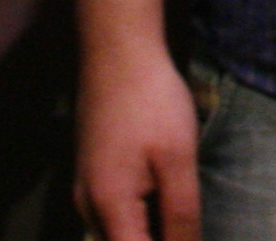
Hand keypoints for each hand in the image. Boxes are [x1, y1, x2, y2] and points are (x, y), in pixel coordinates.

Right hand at [74, 35, 201, 240]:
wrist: (117, 53)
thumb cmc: (152, 103)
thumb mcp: (177, 160)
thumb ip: (180, 214)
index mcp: (107, 208)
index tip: (189, 234)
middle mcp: (88, 207)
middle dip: (159, 239)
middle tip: (187, 220)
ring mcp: (86, 191)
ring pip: (119, 233)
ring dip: (150, 230)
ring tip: (179, 206)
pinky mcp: (92, 176)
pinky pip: (115, 213)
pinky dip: (141, 215)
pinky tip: (165, 195)